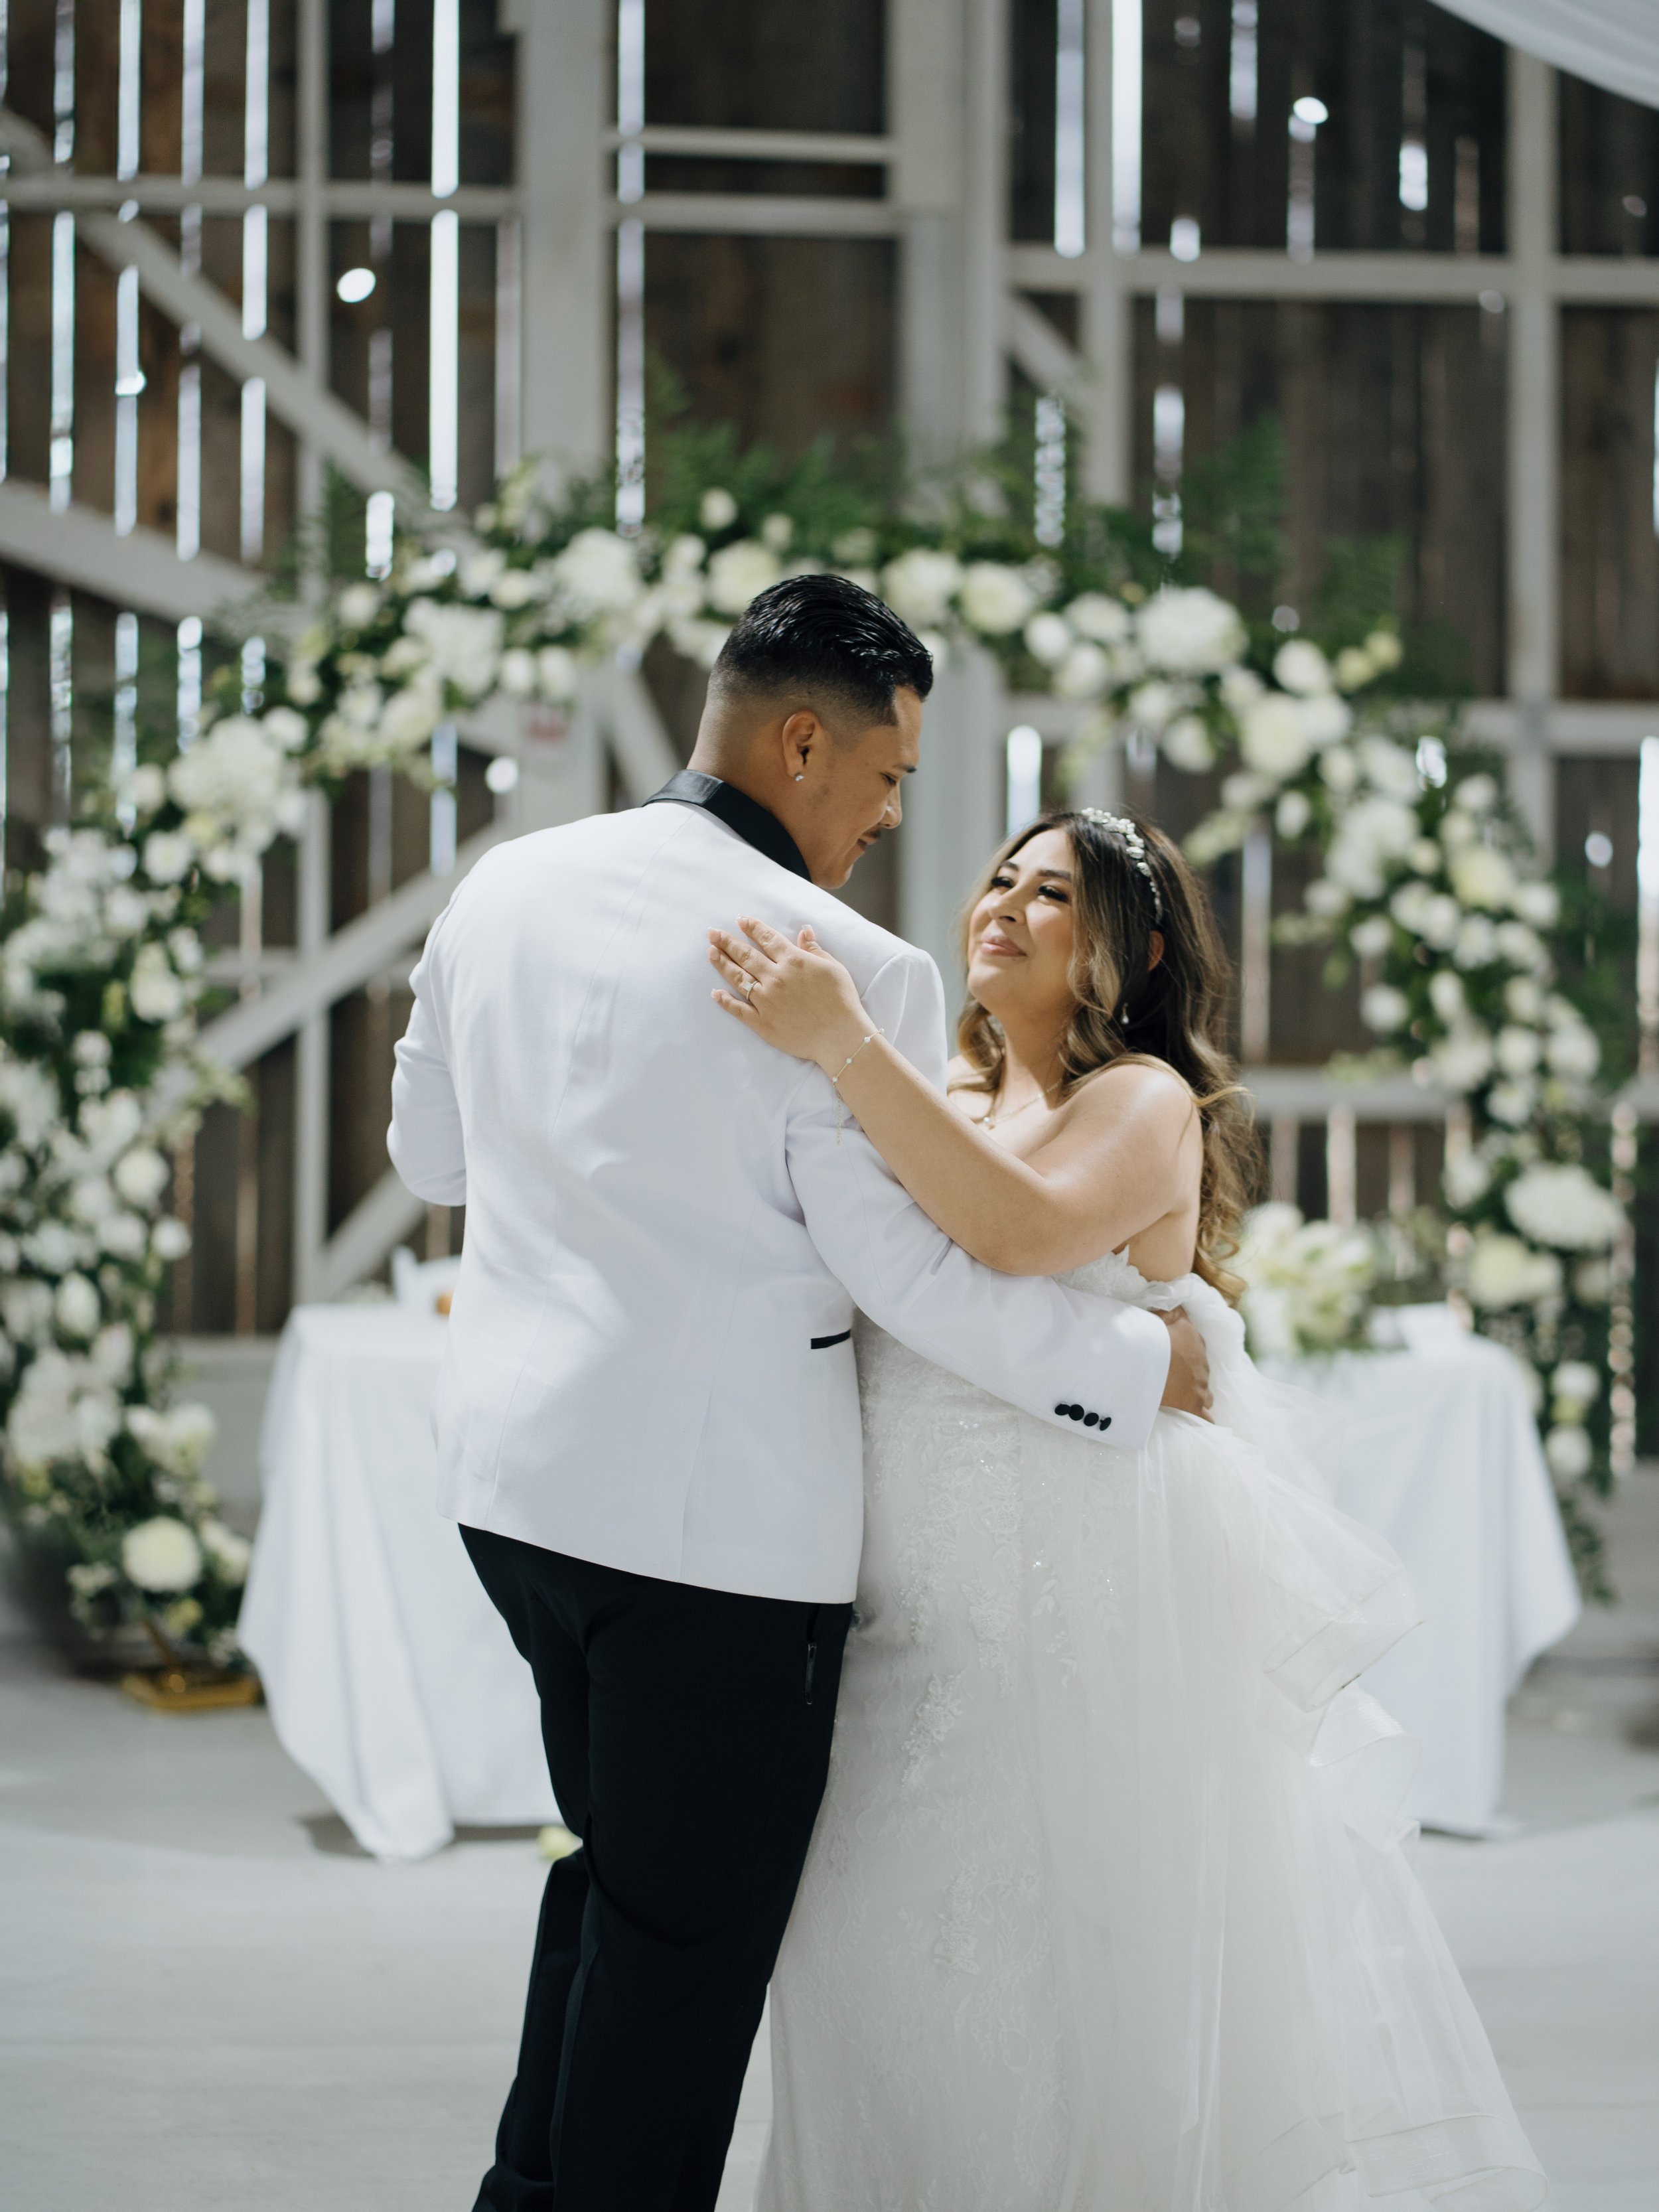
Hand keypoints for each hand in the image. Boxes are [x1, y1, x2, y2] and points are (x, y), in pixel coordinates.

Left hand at [709, 915, 869, 1070]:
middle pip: (746, 955)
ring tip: (710, 953)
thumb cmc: (841, 1001)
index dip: (752, 928)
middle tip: (712, 933)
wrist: (840, 1037)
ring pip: (738, 978)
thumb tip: (804, 930)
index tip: (740, 920)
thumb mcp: (833, 968)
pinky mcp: (762, 1023)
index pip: (767, 939)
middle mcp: (775, 977)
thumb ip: (814, 949)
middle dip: (727, 942)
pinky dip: (725, 1001)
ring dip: (722, 964)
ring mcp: (766, 1000)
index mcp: (793, 961)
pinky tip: (715, 993)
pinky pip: (739, 1009)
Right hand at [1156, 1307, 1211, 1420]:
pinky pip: (1205, 1417)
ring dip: (1197, 1394)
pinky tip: (1199, 1421)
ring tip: (1183, 1398)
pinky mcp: (1195, 1406)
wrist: (1151, 1361)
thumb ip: (1170, 1312)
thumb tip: (1177, 1305)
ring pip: (1206, 1393)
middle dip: (1190, 1374)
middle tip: (1173, 1378)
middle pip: (1199, 1370)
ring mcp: (1201, 1386)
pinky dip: (1203, 1419)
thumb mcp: (1159, 1316)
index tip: (1172, 1354)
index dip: (1183, 1349)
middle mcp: (1202, 1363)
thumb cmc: (1152, 1337)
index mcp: (1194, 1339)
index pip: (1193, 1342)